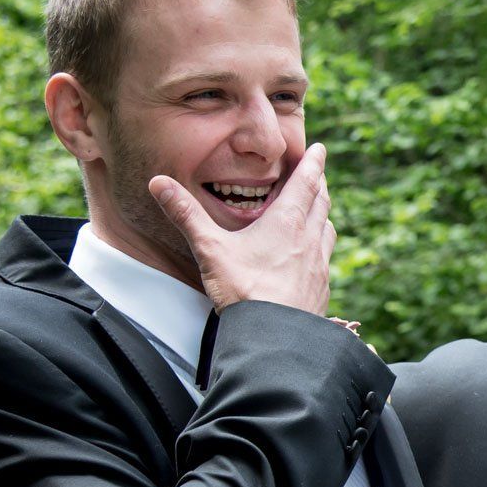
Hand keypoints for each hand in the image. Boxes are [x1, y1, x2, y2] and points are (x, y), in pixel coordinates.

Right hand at [150, 143, 334, 314]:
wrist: (274, 337)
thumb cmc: (244, 291)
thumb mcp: (210, 249)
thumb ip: (186, 215)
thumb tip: (159, 183)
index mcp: (287, 223)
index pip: (306, 183)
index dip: (313, 163)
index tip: (320, 149)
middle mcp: (309, 240)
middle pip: (321, 203)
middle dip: (319, 185)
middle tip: (318, 174)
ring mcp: (319, 266)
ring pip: (327, 230)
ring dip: (323, 215)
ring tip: (318, 210)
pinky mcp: (321, 289)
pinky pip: (326, 260)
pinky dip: (322, 247)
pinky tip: (314, 257)